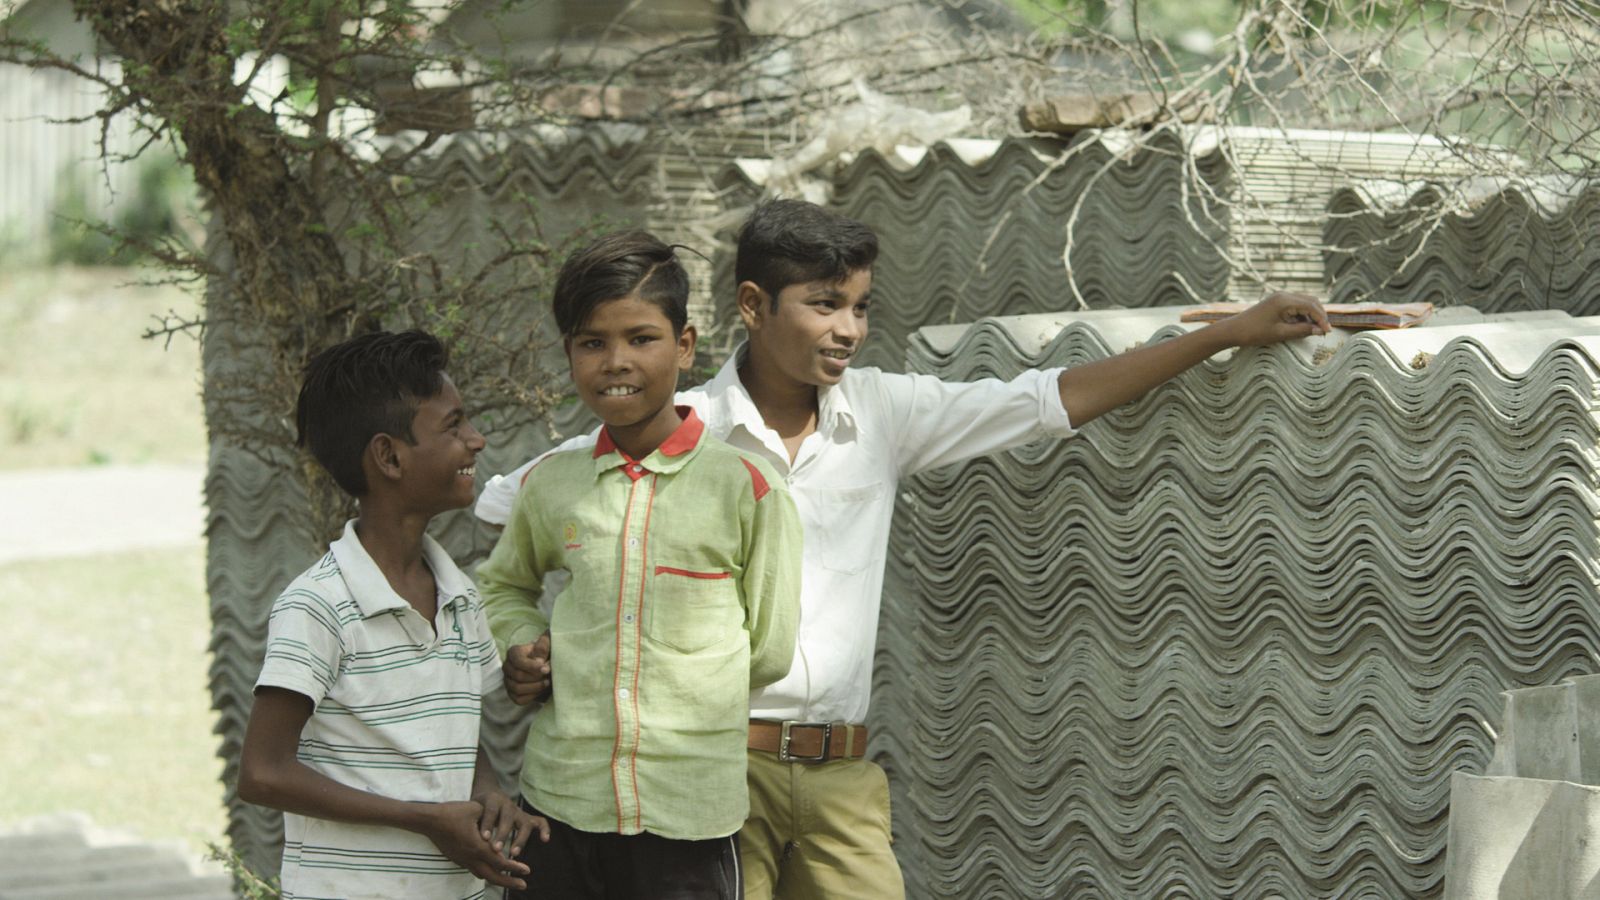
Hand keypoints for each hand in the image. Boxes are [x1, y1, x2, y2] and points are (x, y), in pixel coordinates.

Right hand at [417, 800, 531, 889]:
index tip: (527, 870)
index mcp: (477, 847)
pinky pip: (475, 870)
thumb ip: (490, 817)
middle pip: (493, 876)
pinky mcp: (458, 859)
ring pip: (482, 875)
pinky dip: (486, 873)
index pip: (500, 862)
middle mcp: (470, 857)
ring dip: (498, 879)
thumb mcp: (475, 809)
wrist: (429, 821)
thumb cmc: (452, 812)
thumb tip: (501, 819)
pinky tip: (492, 871)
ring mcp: (463, 860)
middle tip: (524, 885)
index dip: (514, 867)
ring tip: (510, 881)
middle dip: (509, 881)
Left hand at [473, 789, 550, 859]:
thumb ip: (471, 822)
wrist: (489, 795)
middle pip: (508, 818)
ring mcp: (519, 812)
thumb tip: (463, 840)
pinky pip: (540, 822)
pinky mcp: (528, 818)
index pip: (491, 811)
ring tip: (514, 854)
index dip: (488, 824)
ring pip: (524, 823)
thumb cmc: (477, 808)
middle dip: (503, 834)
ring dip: (520, 839)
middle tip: (496, 849)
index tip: (483, 839)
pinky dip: (544, 829)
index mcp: (493, 800)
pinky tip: (545, 840)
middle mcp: (508, 805)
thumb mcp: (472, 809)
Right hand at [505, 632, 551, 704]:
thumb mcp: (548, 644)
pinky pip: (519, 699)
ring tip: (547, 682)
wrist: (548, 666)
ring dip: (535, 687)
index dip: (532, 667)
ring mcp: (508, 681)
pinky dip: (532, 696)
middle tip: (549, 675)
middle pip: (518, 676)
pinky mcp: (512, 694)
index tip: (546, 669)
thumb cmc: (547, 653)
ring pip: (517, 689)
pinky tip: (541, 690)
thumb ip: (543, 646)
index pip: (518, 661)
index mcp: (513, 653)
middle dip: (536, 677)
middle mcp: (507, 667)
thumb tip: (538, 658)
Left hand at [1215, 292, 1328, 346]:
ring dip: (1312, 315)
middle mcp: (1284, 295)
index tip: (1328, 332)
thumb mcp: (1280, 334)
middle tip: (1324, 331)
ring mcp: (1280, 297)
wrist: (1233, 330)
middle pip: (1311, 301)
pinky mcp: (1277, 302)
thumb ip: (1302, 331)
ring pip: (1304, 302)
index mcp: (1285, 301)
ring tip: (1314, 331)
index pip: (1312, 306)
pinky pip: (1296, 305)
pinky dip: (1302, 315)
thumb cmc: (1254, 333)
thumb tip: (1320, 330)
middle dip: (1320, 315)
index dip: (1322, 319)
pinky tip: (1302, 327)